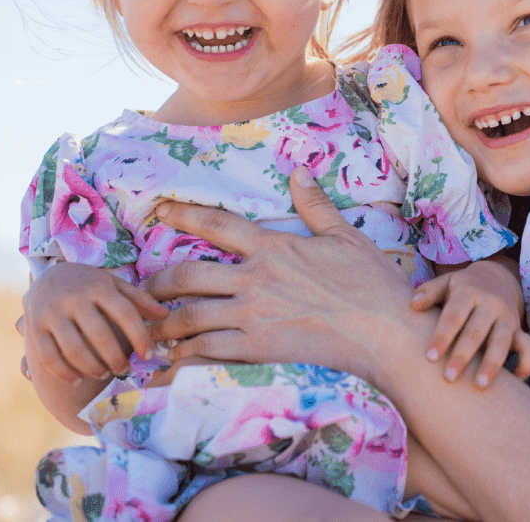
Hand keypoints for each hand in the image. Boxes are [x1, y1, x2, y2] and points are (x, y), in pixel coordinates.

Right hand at [24, 261, 165, 383]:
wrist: (48, 276)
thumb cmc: (90, 285)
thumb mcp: (114, 285)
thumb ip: (139, 299)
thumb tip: (165, 316)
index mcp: (99, 286)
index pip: (125, 312)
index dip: (139, 336)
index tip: (148, 355)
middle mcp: (74, 298)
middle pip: (100, 335)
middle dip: (116, 358)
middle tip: (125, 369)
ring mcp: (52, 313)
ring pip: (74, 349)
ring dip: (93, 367)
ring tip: (105, 373)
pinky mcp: (36, 328)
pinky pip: (49, 357)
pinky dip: (64, 373)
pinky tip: (78, 380)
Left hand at [141, 167, 415, 376]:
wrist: (386, 331)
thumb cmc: (371, 282)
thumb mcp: (345, 235)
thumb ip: (314, 204)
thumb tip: (298, 170)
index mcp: (275, 247)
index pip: (218, 224)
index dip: (184, 215)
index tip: (160, 212)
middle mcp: (257, 279)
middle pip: (190, 275)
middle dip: (158, 282)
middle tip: (142, 288)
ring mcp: (255, 316)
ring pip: (191, 317)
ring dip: (164, 323)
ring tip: (148, 327)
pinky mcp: (259, 349)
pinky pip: (209, 351)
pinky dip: (185, 354)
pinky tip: (174, 358)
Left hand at [412, 259, 529, 386]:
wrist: (497, 277)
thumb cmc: (462, 287)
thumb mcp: (446, 283)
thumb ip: (429, 292)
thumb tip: (412, 305)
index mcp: (469, 292)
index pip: (454, 315)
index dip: (443, 336)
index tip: (430, 357)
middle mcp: (490, 305)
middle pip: (477, 331)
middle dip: (463, 355)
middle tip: (449, 378)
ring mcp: (507, 318)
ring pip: (502, 342)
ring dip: (491, 364)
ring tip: (479, 386)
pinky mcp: (519, 330)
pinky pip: (529, 347)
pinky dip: (526, 364)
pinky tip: (515, 381)